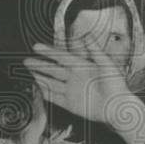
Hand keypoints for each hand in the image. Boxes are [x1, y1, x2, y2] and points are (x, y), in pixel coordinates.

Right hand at [25, 43, 144, 143]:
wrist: (118, 108)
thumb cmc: (116, 86)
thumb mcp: (107, 64)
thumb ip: (95, 50)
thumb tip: (87, 35)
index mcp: (83, 67)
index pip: (62, 57)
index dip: (49, 52)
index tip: (37, 47)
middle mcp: (75, 78)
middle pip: (54, 69)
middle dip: (40, 65)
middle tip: (27, 60)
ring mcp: (72, 91)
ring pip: (52, 82)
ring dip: (40, 77)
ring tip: (28, 72)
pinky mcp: (71, 104)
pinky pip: (55, 97)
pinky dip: (45, 93)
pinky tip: (37, 88)